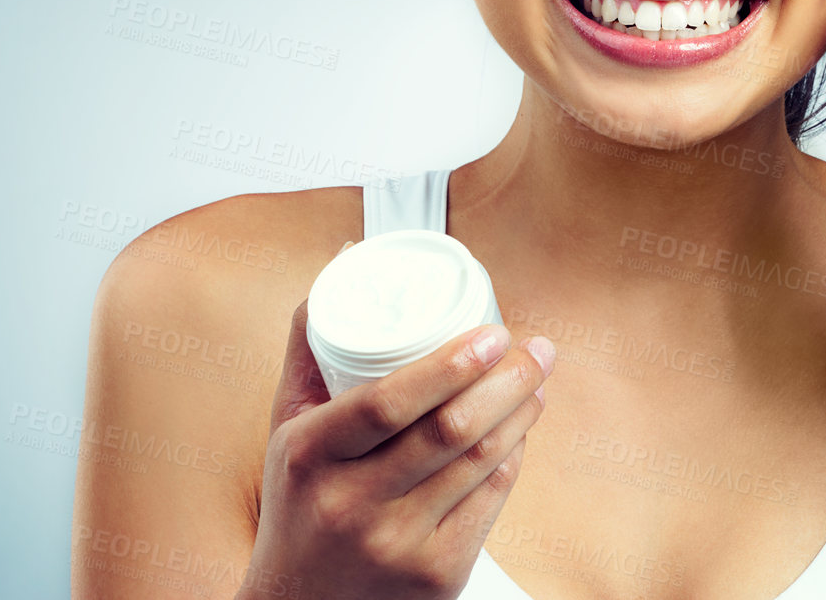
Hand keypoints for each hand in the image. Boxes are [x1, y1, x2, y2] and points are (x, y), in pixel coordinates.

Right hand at [241, 300, 555, 599]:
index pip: (388, 402)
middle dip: (510, 380)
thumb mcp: (289, 427)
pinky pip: (491, 501)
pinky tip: (522, 428)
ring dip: (522, 412)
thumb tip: (349, 257)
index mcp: (312, 456)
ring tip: (537, 378)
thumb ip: (313, 343)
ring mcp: (398, 545)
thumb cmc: (300, 502)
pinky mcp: (436, 576)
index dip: (450, 363)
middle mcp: (353, 504)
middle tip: (537, 348)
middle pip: (451, 430)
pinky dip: (513, 456)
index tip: (494, 331)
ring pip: (480, 462)